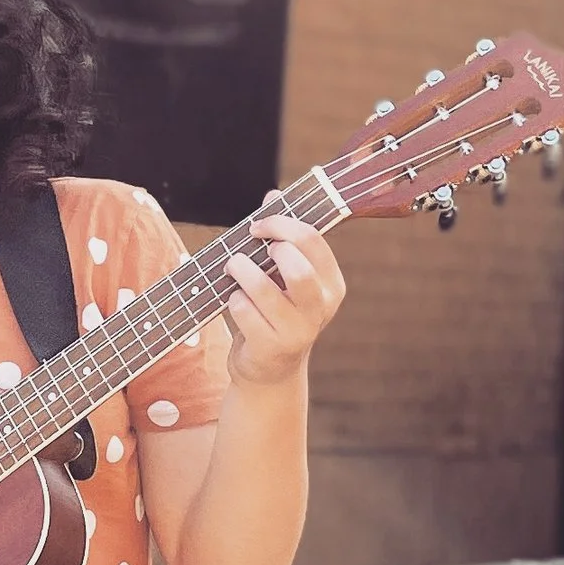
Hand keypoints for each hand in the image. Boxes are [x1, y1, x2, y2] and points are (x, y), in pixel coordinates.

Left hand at [220, 208, 345, 385]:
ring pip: (263, 288)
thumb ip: (282, 237)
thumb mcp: (285, 277)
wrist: (270, 370)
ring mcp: (297, 331)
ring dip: (241, 271)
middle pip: (297, 266)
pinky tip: (235, 303)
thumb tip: (274, 194)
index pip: (313, 241)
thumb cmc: (276, 312)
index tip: (259, 225)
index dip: (281, 224)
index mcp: (331, 283)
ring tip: (232, 269)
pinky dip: (233, 300)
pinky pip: (244, 311)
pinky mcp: (271, 347)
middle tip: (247, 251)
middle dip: (267, 249)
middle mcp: (320, 307)